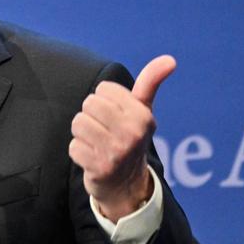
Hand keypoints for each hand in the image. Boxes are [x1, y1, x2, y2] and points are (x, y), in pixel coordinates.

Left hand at [69, 55, 175, 221]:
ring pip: (78, 123)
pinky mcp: (99, 168)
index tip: (115, 115)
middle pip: (89, 104)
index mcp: (143, 116)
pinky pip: (73, 146)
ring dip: (82, 133)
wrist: (126, 185)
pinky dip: (78, 152)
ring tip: (97, 142)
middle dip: (91, 115)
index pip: (103, 89)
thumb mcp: (143, 111)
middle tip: (104, 130)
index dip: (104, 100)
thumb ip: (151, 82)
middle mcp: (132, 133)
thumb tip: (170, 59)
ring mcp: (116, 152)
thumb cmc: (130, 137)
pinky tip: (92, 158)